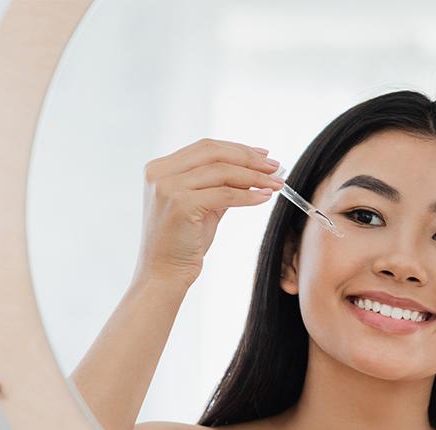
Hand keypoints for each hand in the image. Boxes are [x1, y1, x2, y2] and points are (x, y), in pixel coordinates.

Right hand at [135, 138, 282, 289]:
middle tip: (275, 167)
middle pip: (213, 152)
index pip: (205, 148)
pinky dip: (247, 195)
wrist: (163, 275)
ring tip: (276, 184)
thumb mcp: (200, 206)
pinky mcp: (180, 205)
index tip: (263, 155)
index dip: (238, 148)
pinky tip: (263, 198)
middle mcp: (159, 174)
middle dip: (249, 158)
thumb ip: (219, 185)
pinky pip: (224, 194)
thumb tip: (253, 170)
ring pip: (221, 171)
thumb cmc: (181, 244)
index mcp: (159, 169)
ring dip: (254, 176)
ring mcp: (168, 188)